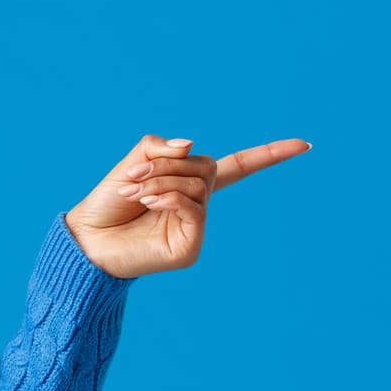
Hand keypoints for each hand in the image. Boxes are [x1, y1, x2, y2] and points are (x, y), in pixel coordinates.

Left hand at [64, 133, 310, 278]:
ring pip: (197, 185)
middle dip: (169, 164)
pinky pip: (193, 207)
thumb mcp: (132, 165)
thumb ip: (161, 149)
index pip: (237, 167)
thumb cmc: (108, 203)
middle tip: (134, 176)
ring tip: (134, 191)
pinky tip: (148, 202)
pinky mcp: (190, 246)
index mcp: (189, 185)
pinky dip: (169, 197)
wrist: (86, 239)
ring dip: (161, 180)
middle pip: (205, 166)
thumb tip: (193, 144)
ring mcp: (197, 227)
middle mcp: (198, 206)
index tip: (304, 145)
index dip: (269, 155)